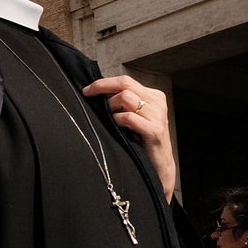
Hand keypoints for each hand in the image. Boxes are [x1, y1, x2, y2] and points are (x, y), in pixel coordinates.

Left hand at [82, 76, 175, 200]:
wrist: (160, 166)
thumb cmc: (143, 142)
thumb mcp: (136, 117)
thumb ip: (124, 103)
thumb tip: (99, 92)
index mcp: (154, 96)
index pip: (126, 80)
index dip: (104, 83)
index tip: (88, 89)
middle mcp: (157, 102)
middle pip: (125, 83)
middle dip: (102, 87)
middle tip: (87, 94)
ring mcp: (157, 115)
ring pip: (125, 97)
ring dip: (110, 106)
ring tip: (109, 118)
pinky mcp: (154, 130)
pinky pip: (128, 117)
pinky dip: (117, 120)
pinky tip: (116, 127)